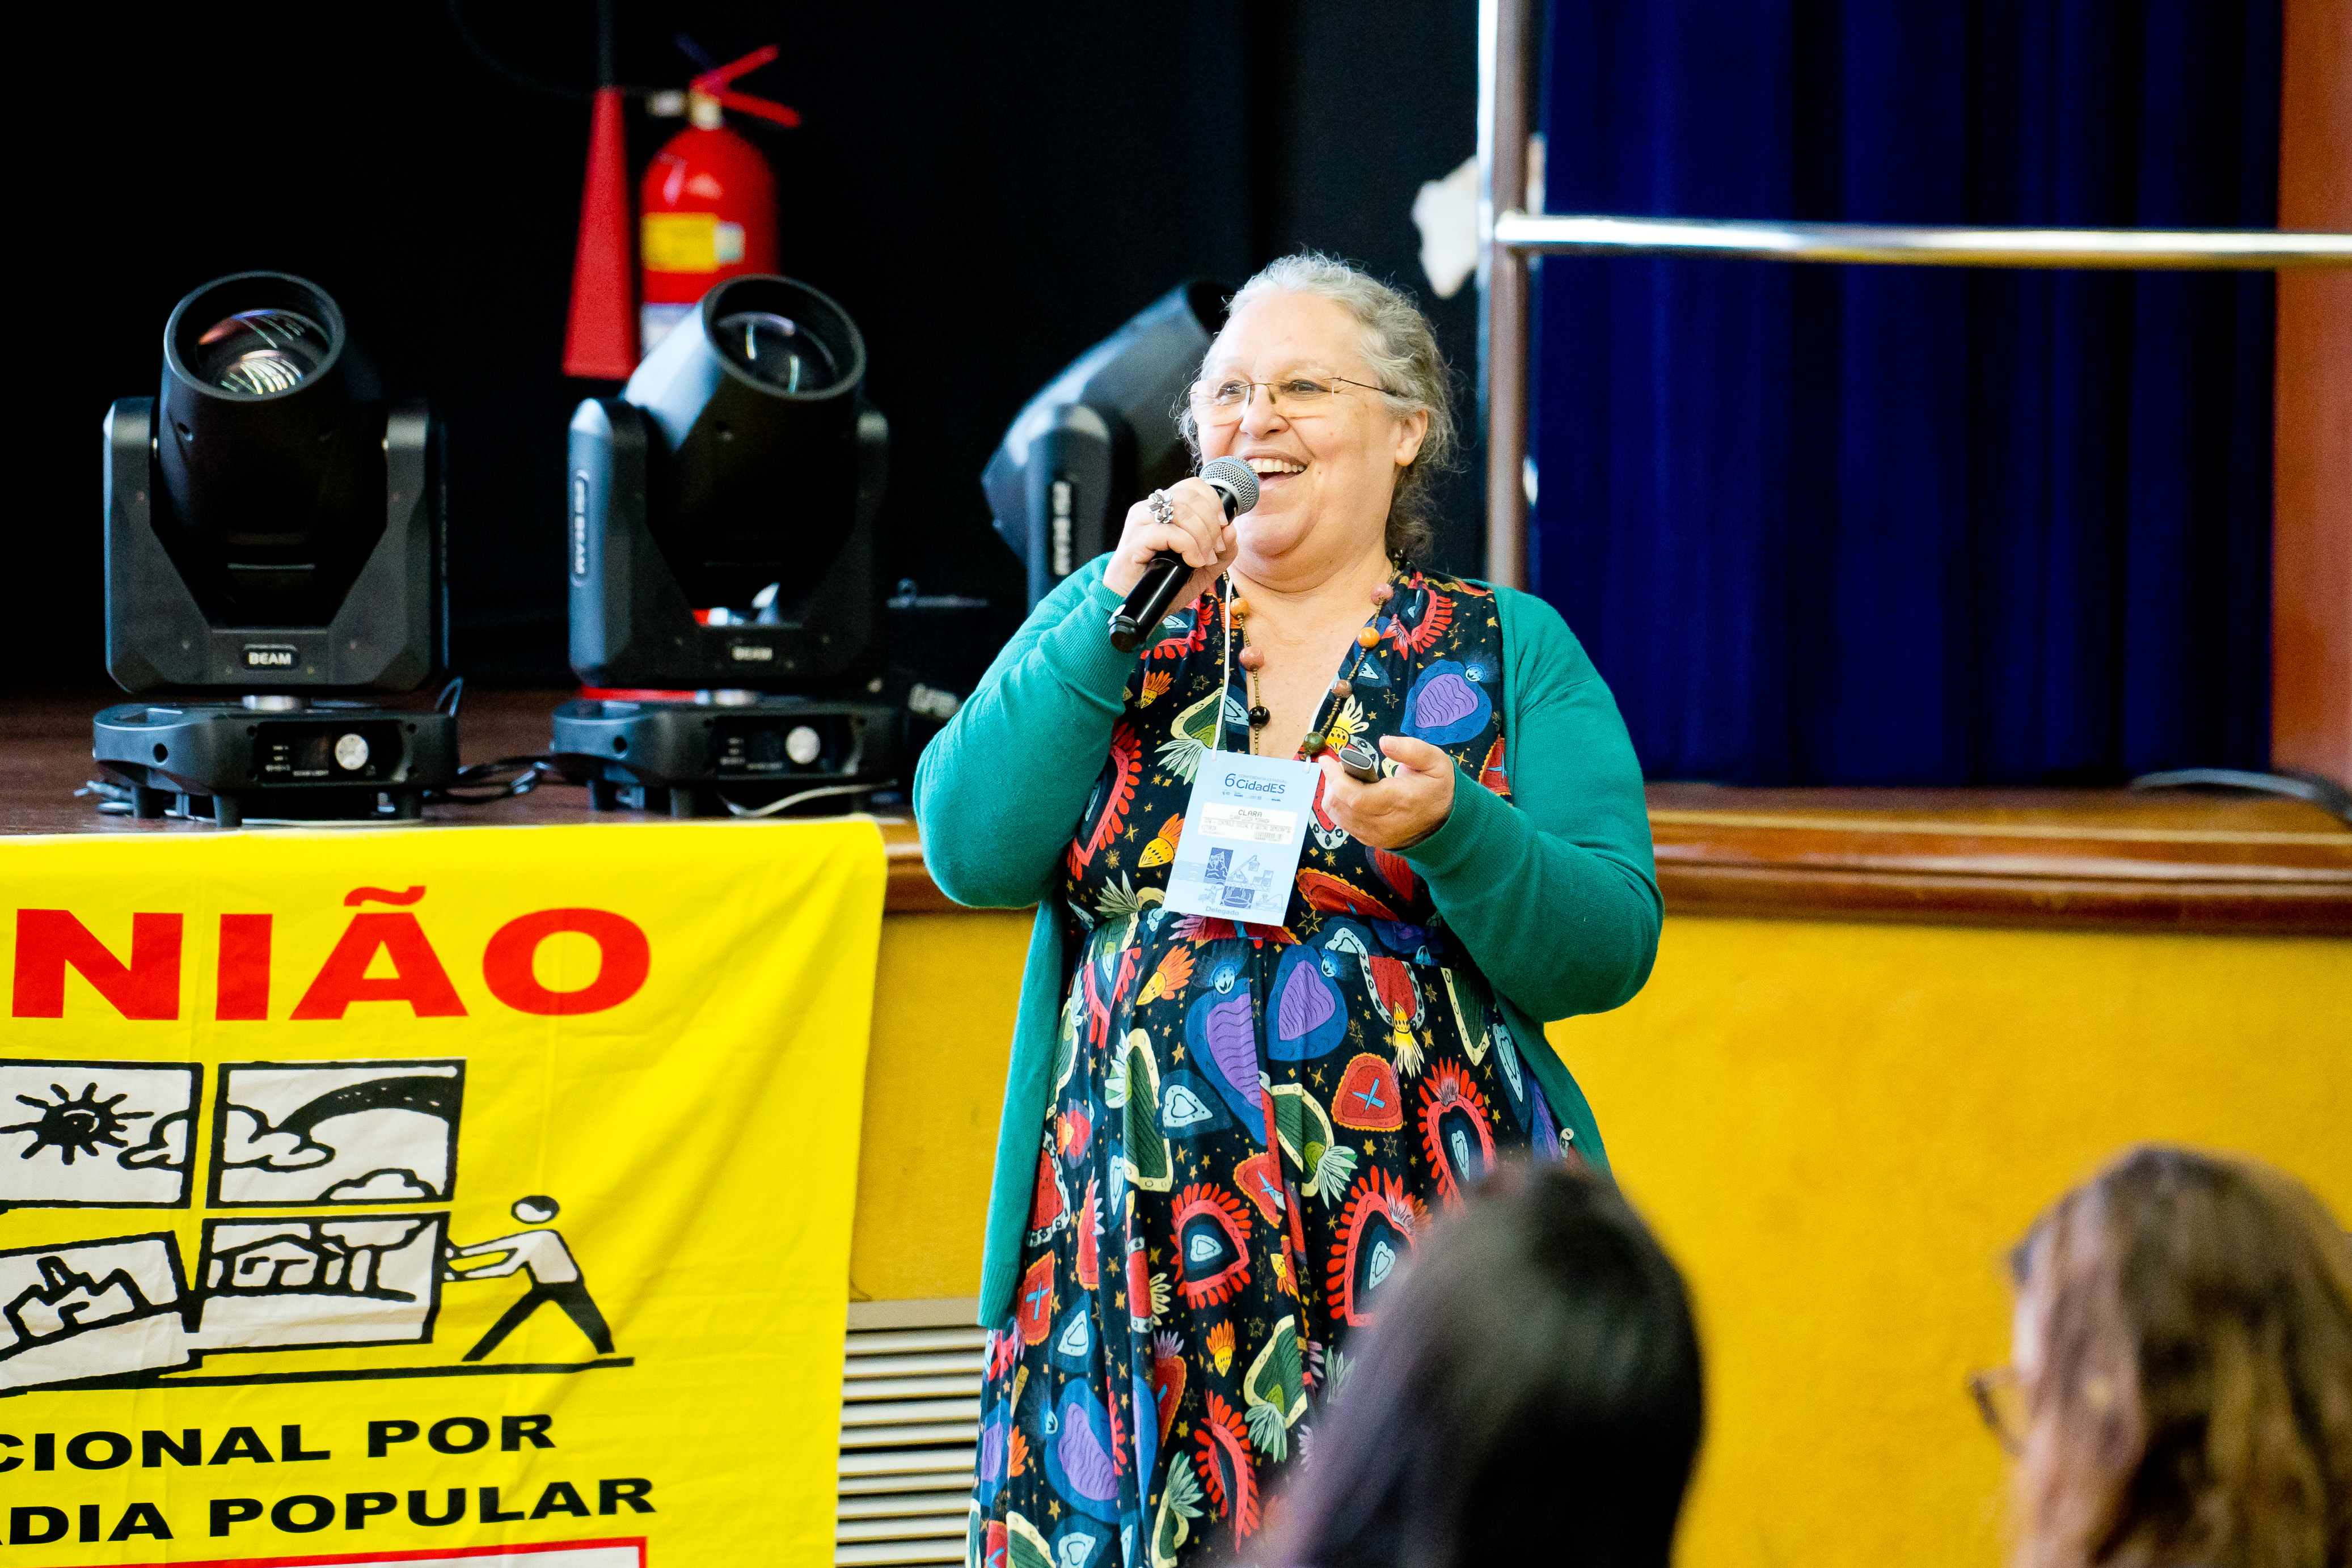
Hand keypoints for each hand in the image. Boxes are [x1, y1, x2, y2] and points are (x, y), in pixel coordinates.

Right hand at [1102, 476, 1237, 608]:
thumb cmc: (1163, 583)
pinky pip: (1169, 533)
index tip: (1223, 526)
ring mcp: (1140, 522)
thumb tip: (1231, 530)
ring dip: (1202, 536)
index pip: (1192, 486)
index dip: (1213, 502)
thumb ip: (1221, 551)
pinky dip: (1188, 547)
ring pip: (1181, 512)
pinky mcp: (1134, 540)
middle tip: (1215, 549)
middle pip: (1190, 497)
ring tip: (1205, 559)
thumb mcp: (1202, 569)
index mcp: (1163, 508)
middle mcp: (1149, 509)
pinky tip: (1192, 562)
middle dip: (1211, 524)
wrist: (1132, 603)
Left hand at [1316, 735, 1456, 849]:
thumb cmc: (1438, 787)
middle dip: (1332, 783)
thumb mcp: (1435, 761)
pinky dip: (1339, 806)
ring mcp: (1377, 834)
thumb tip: (1384, 742)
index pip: (1356, 797)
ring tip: (1342, 777)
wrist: (1447, 822)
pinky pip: (1344, 824)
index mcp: (1400, 800)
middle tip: (1337, 766)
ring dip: (1332, 795)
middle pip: (1342, 807)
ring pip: (1339, 817)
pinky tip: (1346, 792)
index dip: (1336, 779)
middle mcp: (1385, 823)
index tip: (1327, 760)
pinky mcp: (1372, 840)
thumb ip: (1411, 749)